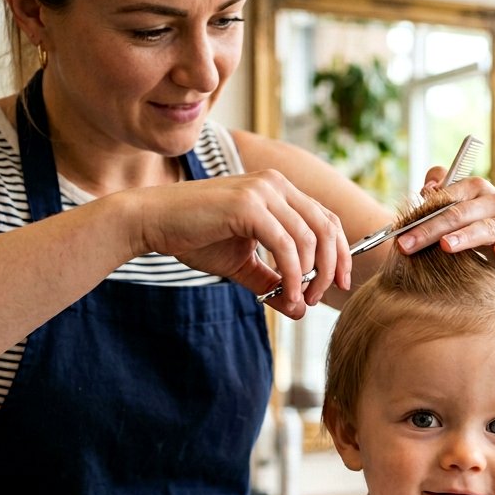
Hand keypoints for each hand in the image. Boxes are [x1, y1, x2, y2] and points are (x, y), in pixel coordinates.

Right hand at [129, 169, 351, 316]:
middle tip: (319, 299)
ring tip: (298, 300)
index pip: (327, 220)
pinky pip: (286, 246)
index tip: (340, 285)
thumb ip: (273, 282)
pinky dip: (292, 275)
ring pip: (310, 239)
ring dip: (311, 277)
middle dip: (331, 268)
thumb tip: (300, 310)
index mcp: (280, 190)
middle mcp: (276, 184)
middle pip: (327, 229)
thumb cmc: (195, 238)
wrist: (153, 221)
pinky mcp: (249, 205)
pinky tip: (286, 294)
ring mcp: (264, 191)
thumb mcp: (243, 265)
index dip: (341, 254)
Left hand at [396, 167, 494, 335]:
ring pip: (483, 228)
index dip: (418, 214)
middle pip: (456, 214)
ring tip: (446, 246)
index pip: (442, 199)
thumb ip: (442, 195)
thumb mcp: (462, 209)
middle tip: (406, 244)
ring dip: (464, 236)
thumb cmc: (485, 226)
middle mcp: (491, 201)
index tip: (397, 230)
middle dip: (429, 229)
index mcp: (473, 189)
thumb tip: (425, 187)